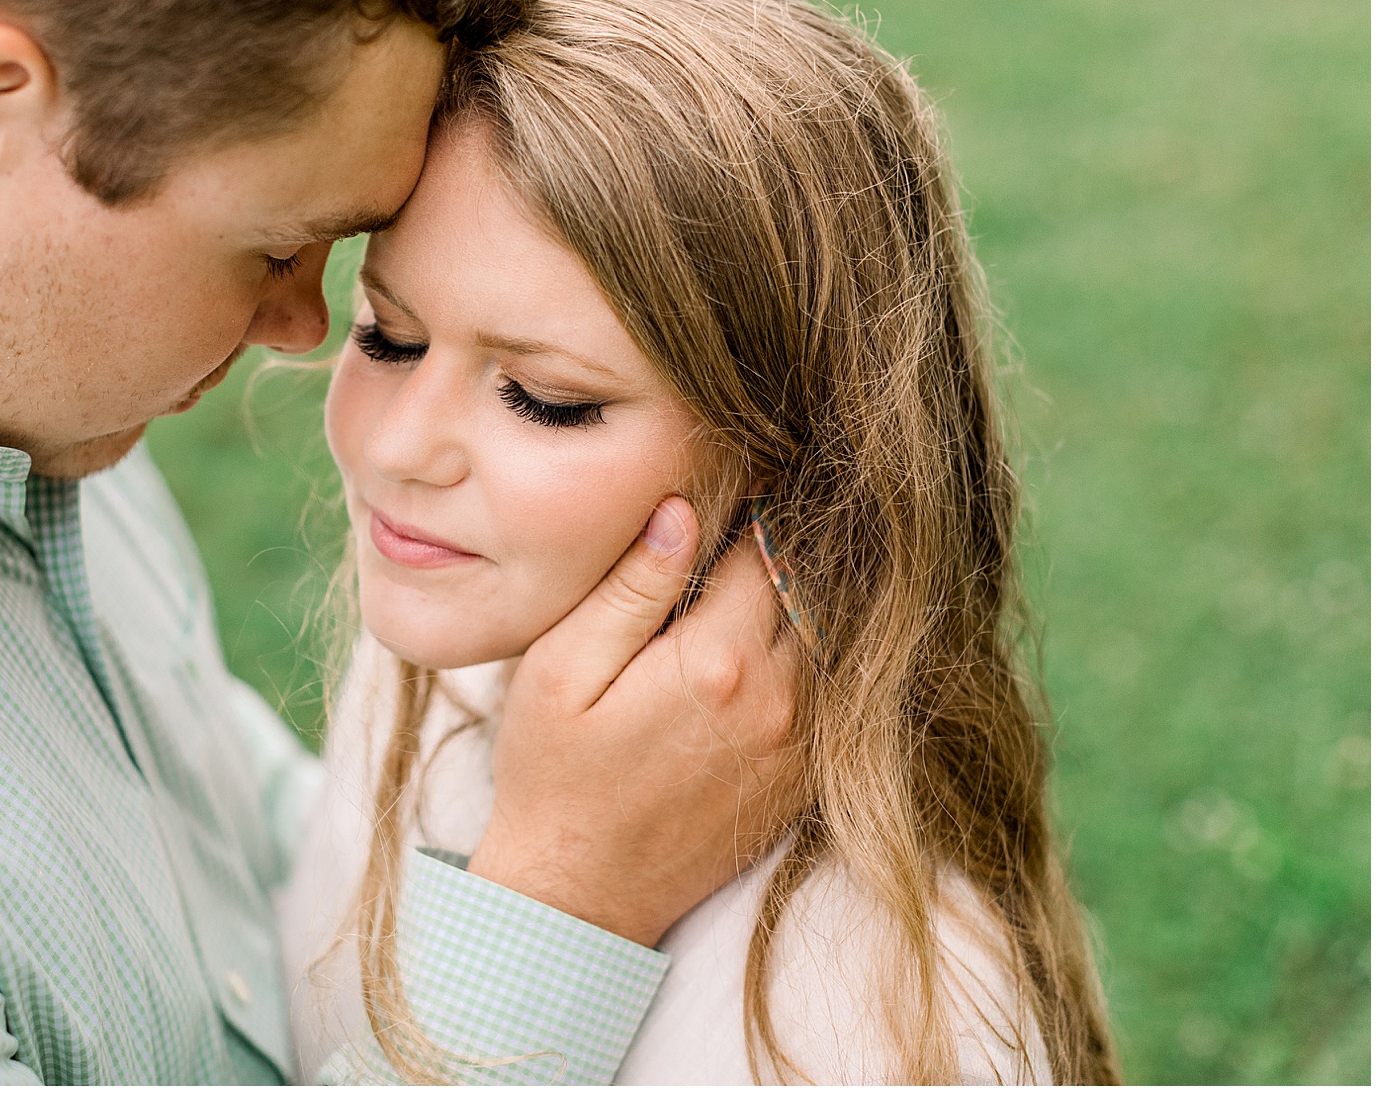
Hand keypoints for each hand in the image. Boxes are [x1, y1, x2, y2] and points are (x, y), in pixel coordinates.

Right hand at [467, 496, 800, 947]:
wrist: (580, 893)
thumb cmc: (553, 775)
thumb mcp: (564, 668)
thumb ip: (630, 587)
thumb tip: (683, 511)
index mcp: (719, 662)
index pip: (766, 548)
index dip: (749, 511)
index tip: (727, 492)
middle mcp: (780, 701)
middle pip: (810, 589)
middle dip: (779, 551)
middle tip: (741, 528)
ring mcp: (802, 745)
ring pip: (831, 639)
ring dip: (800, 603)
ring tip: (750, 584)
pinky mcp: (806, 778)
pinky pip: (832, 694)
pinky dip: (809, 658)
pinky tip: (762, 649)